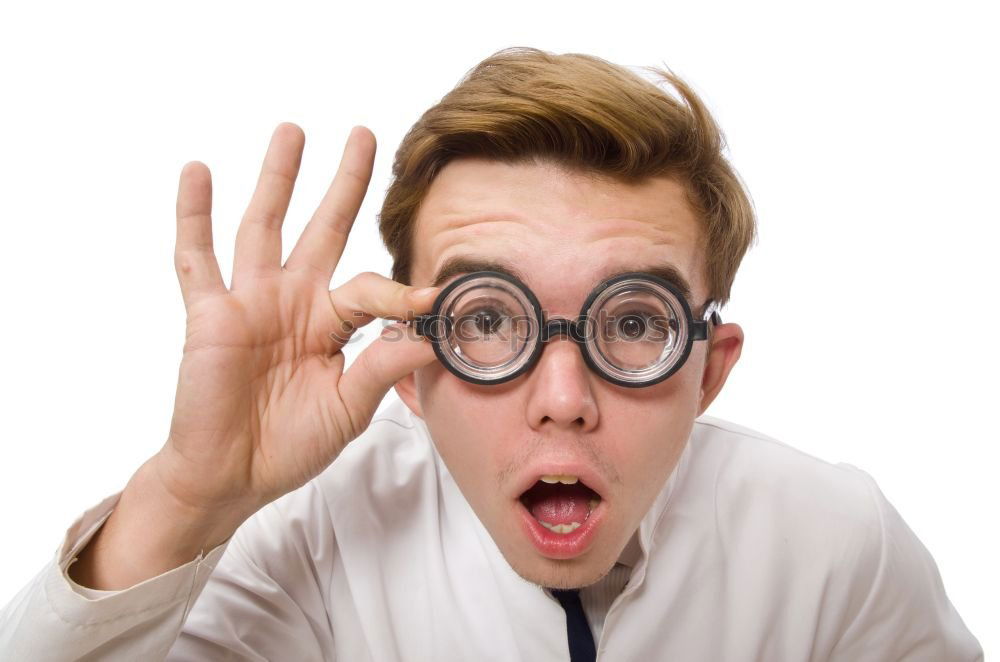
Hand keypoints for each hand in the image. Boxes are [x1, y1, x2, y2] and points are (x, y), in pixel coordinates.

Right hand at [151, 123, 437, 526]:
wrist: (231, 476)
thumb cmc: (289, 445)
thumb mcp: (347, 409)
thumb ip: (381, 369)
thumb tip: (430, 338)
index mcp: (331, 324)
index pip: (371, 290)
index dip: (402, 292)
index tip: (436, 295)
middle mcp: (294, 301)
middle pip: (323, 229)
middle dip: (343, 184)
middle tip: (364, 135)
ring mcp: (250, 302)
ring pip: (263, 227)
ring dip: (277, 179)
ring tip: (292, 132)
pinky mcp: (209, 314)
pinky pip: (196, 259)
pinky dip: (193, 217)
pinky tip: (198, 171)